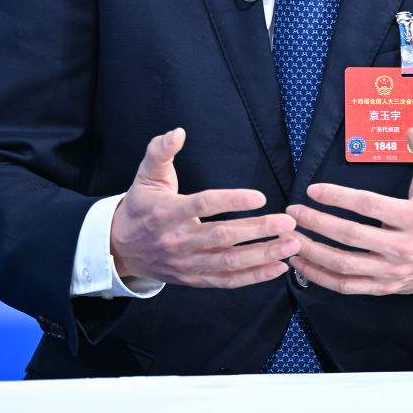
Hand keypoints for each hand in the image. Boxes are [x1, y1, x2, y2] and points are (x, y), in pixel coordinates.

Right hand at [110, 128, 298, 287]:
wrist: (121, 248)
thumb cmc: (140, 206)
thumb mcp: (146, 175)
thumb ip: (161, 151)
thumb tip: (178, 132)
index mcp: (166, 212)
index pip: (203, 205)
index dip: (232, 201)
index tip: (260, 197)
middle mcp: (178, 240)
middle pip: (223, 236)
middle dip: (258, 230)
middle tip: (288, 222)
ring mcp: (187, 263)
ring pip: (230, 262)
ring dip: (263, 254)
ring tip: (291, 244)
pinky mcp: (194, 279)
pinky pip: (227, 281)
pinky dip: (254, 276)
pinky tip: (278, 267)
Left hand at [286, 128, 412, 295]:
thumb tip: (412, 131)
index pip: (369, 206)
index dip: (338, 197)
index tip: (313, 190)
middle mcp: (402, 249)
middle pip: (351, 236)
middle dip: (317, 223)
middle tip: (292, 212)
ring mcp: (391, 272)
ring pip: (344, 264)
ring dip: (313, 251)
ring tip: (291, 237)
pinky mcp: (383, 288)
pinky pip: (346, 286)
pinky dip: (320, 276)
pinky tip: (301, 262)